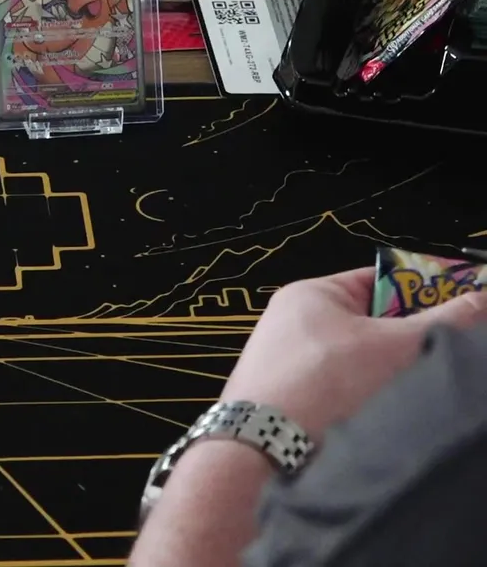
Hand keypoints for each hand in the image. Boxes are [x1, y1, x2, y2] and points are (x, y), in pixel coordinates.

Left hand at [221, 266, 486, 442]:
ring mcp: (288, 365)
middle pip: (374, 323)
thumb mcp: (397, 346)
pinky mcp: (290, 402)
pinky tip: (379, 416)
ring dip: (390, 375)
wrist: (264, 451)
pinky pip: (341, 391)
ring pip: (360, 362)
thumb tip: (482, 300)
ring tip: (406, 390)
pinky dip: (366, 400)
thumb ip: (448, 320)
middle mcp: (293, 325)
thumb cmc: (317, 387)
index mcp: (312, 294)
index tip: (462, 306)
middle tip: (438, 354)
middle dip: (410, 339)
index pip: (383, 279)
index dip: (426, 291)